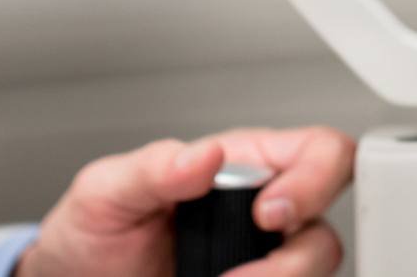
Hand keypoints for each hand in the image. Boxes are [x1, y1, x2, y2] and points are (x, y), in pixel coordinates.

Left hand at [16, 126, 352, 276]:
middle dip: (296, 259)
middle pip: (324, 227)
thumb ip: (154, 168)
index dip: (314, 179)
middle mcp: (261, 213)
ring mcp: (259, 260)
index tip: (269, 213)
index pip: (318, 151)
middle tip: (244, 275)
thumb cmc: (92, 231)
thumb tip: (206, 154)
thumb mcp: (105, 191)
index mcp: (239, 166)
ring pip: (313, 270)